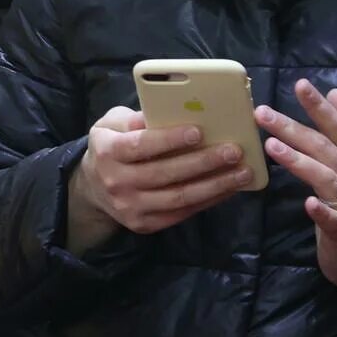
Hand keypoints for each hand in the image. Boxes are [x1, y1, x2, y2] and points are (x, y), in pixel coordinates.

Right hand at [66, 106, 252, 252]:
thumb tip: (165, 112)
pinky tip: (229, 188)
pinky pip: (182, 213)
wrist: (93, 187)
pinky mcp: (144, 224)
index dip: (169, 140)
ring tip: (243, 172)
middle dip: (203, 162)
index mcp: (107, 152)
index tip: (199, 131)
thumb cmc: (111, 145)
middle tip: (234, 151)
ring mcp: (131, 207)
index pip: (140, 146)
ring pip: (179, 197)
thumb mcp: (112, 124)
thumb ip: (135, 118)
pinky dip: (209, 200)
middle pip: (165, 174)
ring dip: (215, 185)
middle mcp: (116, 182)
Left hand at [258, 81, 336, 314]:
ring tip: (272, 146)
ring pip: (326, 178)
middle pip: (325, 148)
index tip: (300, 84)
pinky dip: (322, 211)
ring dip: (300, 161)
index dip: (320, 106)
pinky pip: (334, 219)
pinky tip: (307, 203)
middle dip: (294, 128)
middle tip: (263, 113)